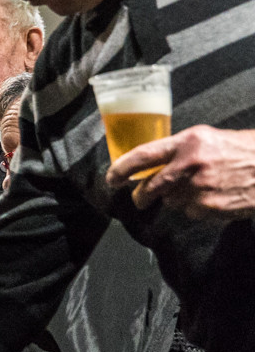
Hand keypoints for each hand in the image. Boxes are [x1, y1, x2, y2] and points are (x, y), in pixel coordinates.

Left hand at [106, 125, 254, 217]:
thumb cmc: (239, 150)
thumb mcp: (207, 139)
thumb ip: (177, 150)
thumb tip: (148, 165)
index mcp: (188, 142)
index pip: (144, 156)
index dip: (122, 169)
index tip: (111, 178)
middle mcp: (191, 165)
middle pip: (150, 187)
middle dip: (140, 196)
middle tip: (139, 198)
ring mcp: (200, 188)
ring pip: (170, 201)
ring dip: (176, 198)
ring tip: (198, 188)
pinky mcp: (210, 207)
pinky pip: (189, 212)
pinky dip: (195, 208)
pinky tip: (211, 196)